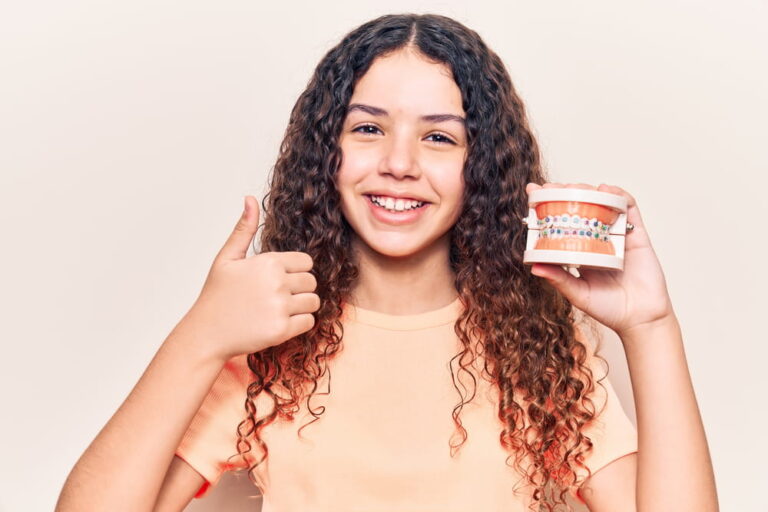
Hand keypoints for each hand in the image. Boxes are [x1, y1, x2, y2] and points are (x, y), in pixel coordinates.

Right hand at [180, 196, 319, 360]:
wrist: (206, 334)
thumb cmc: (217, 295)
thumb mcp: (227, 258)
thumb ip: (244, 229)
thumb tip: (250, 199)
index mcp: (268, 262)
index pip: (306, 262)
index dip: (295, 271)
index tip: (279, 279)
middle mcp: (277, 283)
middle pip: (312, 281)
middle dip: (299, 288)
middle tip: (277, 296)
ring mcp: (280, 308)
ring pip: (314, 302)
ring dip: (302, 306)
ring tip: (279, 309)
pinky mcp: (282, 330)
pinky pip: (309, 322)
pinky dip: (298, 324)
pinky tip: (278, 322)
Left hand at [525, 182, 674, 337]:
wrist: (641, 319)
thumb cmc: (609, 309)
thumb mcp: (578, 294)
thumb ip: (559, 279)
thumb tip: (533, 267)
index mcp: (580, 252)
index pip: (562, 224)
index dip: (549, 206)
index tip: (534, 192)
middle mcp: (598, 240)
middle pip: (581, 208)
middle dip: (566, 194)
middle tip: (552, 188)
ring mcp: (617, 236)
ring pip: (603, 204)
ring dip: (589, 190)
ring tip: (576, 188)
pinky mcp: (637, 236)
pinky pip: (630, 210)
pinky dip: (619, 195)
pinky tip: (607, 189)